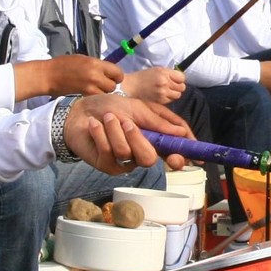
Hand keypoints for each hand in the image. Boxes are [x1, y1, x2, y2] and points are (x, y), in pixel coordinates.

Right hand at [16, 55, 122, 99]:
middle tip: (102, 84)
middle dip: (110, 85)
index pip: (118, 72)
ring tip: (95, 88)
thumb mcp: (83, 59)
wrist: (49, 75)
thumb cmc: (64, 64)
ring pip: (106, 93)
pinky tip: (89, 92)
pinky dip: (95, 96)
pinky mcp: (84, 94)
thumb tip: (107, 71)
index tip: (112, 77)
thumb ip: (97, 65)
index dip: (116, 76)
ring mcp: (89, 86)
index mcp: (96, 63)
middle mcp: (95, 75)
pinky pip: (97, 97)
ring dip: (103, 92)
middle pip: (113, 85)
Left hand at [65, 94, 193, 174]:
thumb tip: (181, 133)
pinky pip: (110, 153)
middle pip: (150, 158)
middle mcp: (141, 151)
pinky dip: (102, 134)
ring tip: (107, 117)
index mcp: (153, 136)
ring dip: (115, 130)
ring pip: (127, 153)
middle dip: (138, 138)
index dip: (182, 154)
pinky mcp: (108, 164)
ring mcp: (124, 160)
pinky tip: (95, 125)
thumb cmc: (109, 106)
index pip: (172, 148)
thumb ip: (158, 121)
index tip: (192, 158)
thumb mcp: (137, 107)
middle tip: (130, 124)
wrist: (79, 111)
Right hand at [121, 67, 186, 103]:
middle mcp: (165, 82)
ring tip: (165, 91)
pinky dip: (168, 99)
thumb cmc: (143, 77)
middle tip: (170, 86)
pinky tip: (160, 96)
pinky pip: (171, 100)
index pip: (182, 77)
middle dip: (177, 87)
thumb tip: (180, 78)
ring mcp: (163, 93)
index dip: (179, 79)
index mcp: (164, 73)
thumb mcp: (157, 70)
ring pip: (178, 95)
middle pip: (182, 87)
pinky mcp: (160, 101)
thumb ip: (169, 74)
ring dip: (173, 93)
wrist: (131, 86)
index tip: (175, 80)